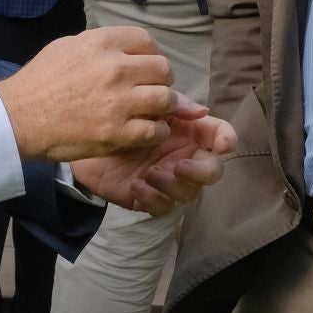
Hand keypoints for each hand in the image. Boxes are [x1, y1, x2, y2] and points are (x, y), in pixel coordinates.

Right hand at [0, 27, 176, 162]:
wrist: (19, 117)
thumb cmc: (39, 80)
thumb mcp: (66, 46)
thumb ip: (99, 45)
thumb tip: (122, 49)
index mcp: (102, 43)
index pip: (146, 41)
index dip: (150, 54)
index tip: (146, 66)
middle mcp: (115, 68)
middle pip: (163, 69)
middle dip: (161, 80)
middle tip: (153, 90)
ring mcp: (119, 102)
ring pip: (166, 99)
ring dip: (165, 106)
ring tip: (155, 112)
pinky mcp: (117, 132)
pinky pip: (156, 130)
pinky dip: (157, 132)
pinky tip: (148, 131)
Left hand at [71, 95, 236, 216]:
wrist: (85, 137)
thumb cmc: (121, 117)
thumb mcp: (146, 106)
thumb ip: (173, 105)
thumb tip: (202, 110)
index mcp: (188, 132)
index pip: (219, 135)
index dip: (227, 139)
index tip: (223, 144)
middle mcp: (184, 157)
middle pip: (212, 171)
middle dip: (201, 172)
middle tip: (180, 167)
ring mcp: (169, 179)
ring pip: (189, 193)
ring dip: (172, 185)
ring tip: (149, 173)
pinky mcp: (150, 197)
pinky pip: (164, 207)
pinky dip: (153, 198)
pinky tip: (137, 184)